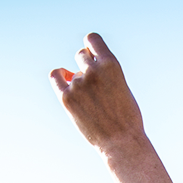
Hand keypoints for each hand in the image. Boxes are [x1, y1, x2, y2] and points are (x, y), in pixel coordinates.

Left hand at [49, 33, 144, 152]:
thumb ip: (104, 72)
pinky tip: (64, 78)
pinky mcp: (67, 98)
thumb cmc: (126, 117)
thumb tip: (79, 67)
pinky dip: (59, 76)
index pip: (92, 39)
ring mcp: (78, 84)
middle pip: (81, 54)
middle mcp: (93, 70)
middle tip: (96, 85)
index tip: (93, 56)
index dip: (91, 47)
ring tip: (91, 99)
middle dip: (86, 65)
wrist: (121, 142)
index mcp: (111, 64)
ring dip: (78, 79)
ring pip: (73, 72)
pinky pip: (56, 77)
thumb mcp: (121, 85)